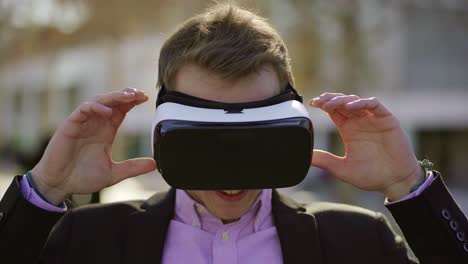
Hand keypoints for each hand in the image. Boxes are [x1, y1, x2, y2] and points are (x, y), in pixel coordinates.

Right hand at [31, 88, 156, 204]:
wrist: (59, 186)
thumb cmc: (82, 178)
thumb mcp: (113, 173)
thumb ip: (133, 167)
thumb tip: (155, 164)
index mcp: (105, 132)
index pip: (120, 111)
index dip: (132, 102)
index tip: (146, 98)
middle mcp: (95, 124)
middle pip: (112, 102)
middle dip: (126, 95)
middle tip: (140, 93)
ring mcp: (82, 124)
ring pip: (98, 102)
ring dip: (113, 97)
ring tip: (128, 96)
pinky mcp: (70, 126)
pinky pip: (83, 110)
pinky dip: (95, 107)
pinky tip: (108, 111)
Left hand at [309, 93, 424, 200]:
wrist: (395, 182)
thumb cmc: (371, 176)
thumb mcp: (342, 168)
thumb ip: (325, 161)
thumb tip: (305, 157)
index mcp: (349, 130)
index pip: (334, 111)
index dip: (323, 104)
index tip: (312, 104)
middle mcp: (360, 121)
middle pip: (342, 102)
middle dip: (330, 99)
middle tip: (318, 101)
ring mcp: (373, 119)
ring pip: (356, 101)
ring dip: (343, 100)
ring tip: (330, 104)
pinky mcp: (387, 120)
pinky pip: (374, 105)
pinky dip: (362, 103)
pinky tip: (350, 107)